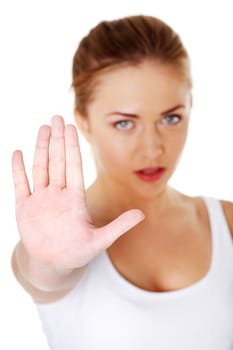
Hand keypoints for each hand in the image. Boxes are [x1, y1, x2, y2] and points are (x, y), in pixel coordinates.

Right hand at [12, 116, 144, 270]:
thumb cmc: (78, 252)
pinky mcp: (25, 208)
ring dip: (41, 149)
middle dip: (57, 140)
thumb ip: (119, 226)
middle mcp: (58, 194)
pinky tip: (17, 153)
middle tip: (56, 118)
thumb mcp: (100, 241)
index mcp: (75, 199)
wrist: (54, 264)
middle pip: (57, 161)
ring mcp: (41, 199)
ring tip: (43, 129)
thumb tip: (143, 215)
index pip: (73, 166)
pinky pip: (21, 185)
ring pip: (40, 168)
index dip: (72, 147)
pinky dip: (19, 170)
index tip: (71, 128)